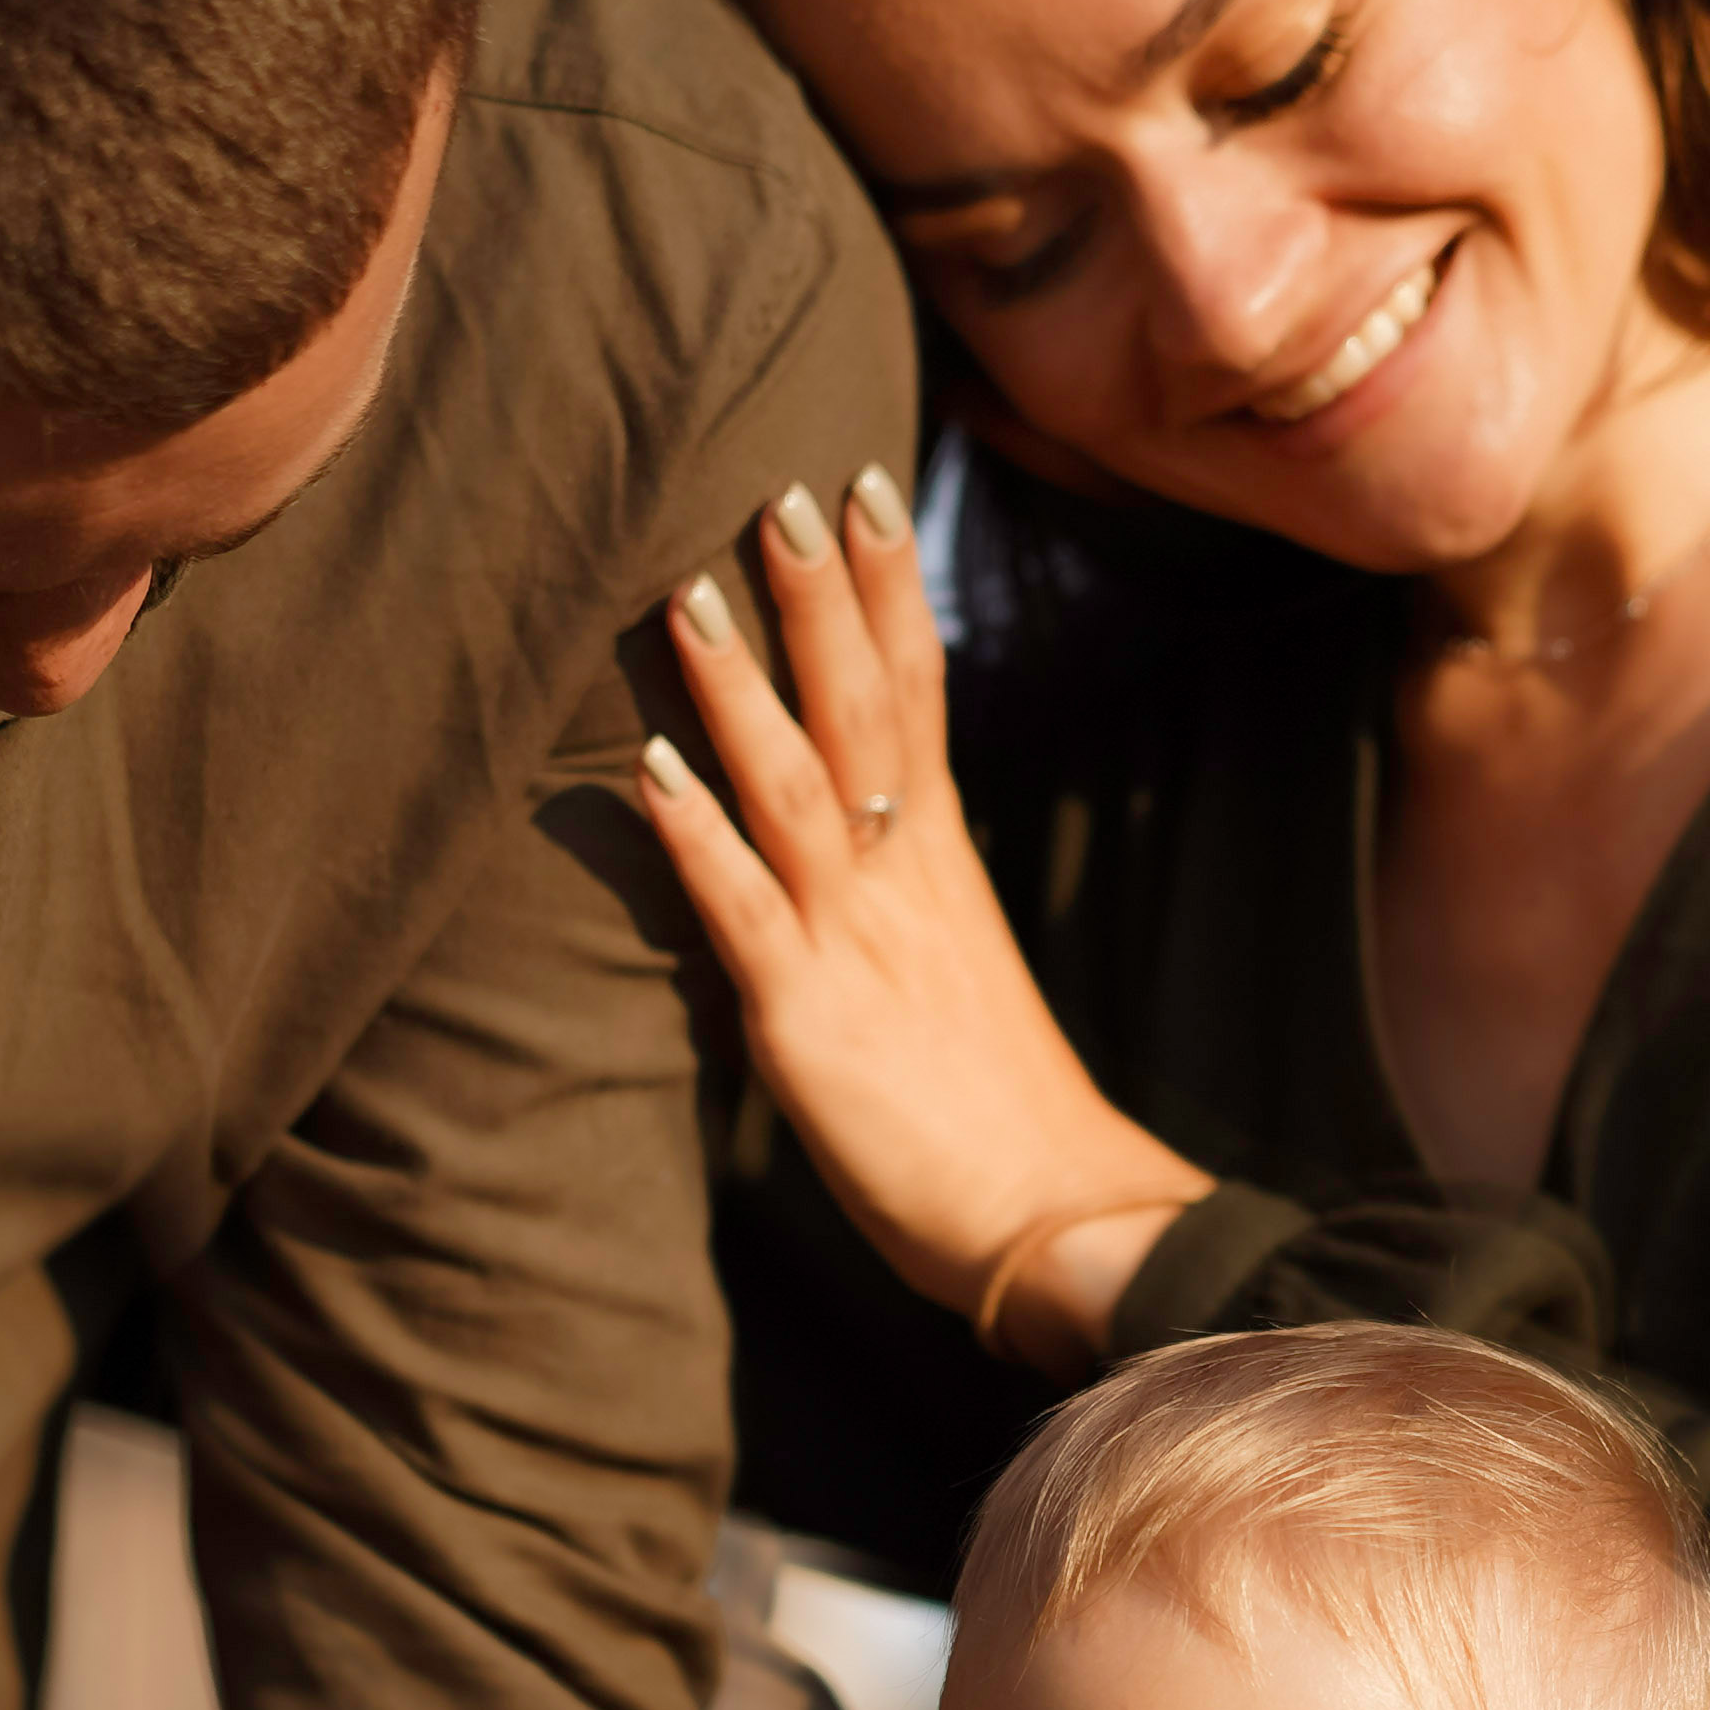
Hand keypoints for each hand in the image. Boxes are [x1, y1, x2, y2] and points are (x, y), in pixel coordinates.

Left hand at [638, 475, 1207, 1354]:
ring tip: (689, 591)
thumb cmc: (1010, 1125)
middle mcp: (905, 879)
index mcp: (941, 865)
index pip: (921, 693)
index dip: (889, 589)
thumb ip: (912, 911)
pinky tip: (645, 767)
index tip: (866, 487)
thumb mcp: (960, 983)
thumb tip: (873, 867)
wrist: (1064, 1225)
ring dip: (742, 685)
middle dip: (827, 594)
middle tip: (786, 485)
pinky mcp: (809, 1018)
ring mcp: (858, 941)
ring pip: (798, 784)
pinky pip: (745, 909)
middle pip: (868, 707)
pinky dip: (696, 831)